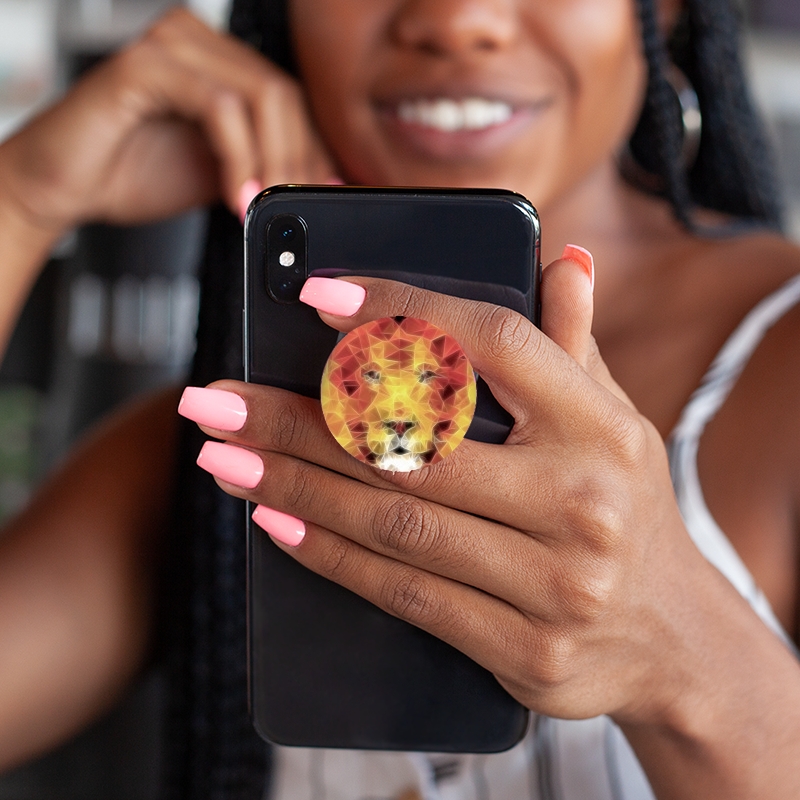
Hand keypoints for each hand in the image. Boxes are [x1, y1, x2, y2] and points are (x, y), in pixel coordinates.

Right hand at [0, 8, 335, 234]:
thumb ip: (263, 167)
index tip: (321, 195)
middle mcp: (197, 42)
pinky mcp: (145, 65)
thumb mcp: (220, 174)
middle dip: (298, 161)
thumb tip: (315, 183)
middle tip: (293, 207)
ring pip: (260, 96)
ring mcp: (170, 46)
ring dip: (272, 161)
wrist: (64, 186)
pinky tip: (236, 195)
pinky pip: (219, 106)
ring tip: (263, 206)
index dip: (313, 150)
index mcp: (217, 61)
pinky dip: (238, 157)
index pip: (289, 99)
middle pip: (283, 95)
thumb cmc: (131, 173)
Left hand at [184, 254, 714, 729]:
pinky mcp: (526, 650)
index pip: (490, 344)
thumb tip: (560, 259)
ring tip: (221, 454)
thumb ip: (572, 343)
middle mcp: (583, 499)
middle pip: (414, 445)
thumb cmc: (623, 505)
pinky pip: (406, 595)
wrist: (672, 636)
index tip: (315, 296)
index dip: (399, 315)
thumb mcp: (614, 419)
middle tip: (214, 396)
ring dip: (293, 483)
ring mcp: (557, 582)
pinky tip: (274, 519)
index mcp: (602, 425)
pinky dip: (331, 554)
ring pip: (395, 522)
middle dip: (298, 418)